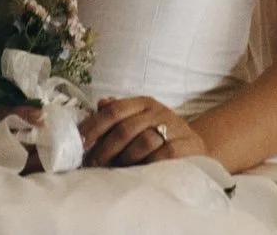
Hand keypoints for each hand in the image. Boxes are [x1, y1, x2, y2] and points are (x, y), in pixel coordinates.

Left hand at [80, 96, 206, 167]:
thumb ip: (118, 114)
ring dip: (126, 159)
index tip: (80, 143)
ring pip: (144, 141)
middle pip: (125, 128)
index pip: (114, 109)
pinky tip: (138, 174)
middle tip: (94, 164)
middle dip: (106, 149)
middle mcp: (159, 112)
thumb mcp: (140, 122)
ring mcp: (175, 128)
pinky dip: (149, 164)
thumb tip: (99, 104)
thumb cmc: (159, 136)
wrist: (196, 146)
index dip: (94, 126)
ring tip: (114, 171)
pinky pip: (164, 155)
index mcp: (143, 103)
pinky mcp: (188, 145)